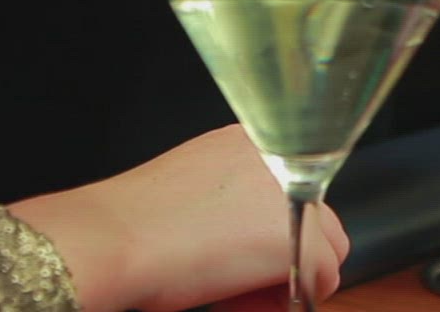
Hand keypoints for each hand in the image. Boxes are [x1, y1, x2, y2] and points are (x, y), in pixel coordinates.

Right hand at [9, 126, 348, 311]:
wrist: (115, 238)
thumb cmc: (133, 224)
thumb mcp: (189, 196)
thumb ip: (227, 203)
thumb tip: (241, 236)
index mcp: (244, 144)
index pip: (283, 198)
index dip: (260, 239)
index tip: (228, 259)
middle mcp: (277, 158)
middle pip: (311, 221)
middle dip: (277, 262)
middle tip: (231, 287)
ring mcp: (295, 194)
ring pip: (323, 251)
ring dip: (283, 281)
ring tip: (230, 295)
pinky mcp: (307, 235)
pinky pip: (322, 281)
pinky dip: (287, 301)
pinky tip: (238, 300)